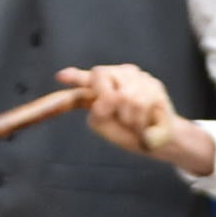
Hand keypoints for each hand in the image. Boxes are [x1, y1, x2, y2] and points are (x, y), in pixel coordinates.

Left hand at [56, 64, 195, 166]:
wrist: (154, 141)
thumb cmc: (126, 132)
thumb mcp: (103, 124)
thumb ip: (97, 112)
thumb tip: (109, 99)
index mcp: (101, 84)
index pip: (87, 78)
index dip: (75, 77)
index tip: (61, 77)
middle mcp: (118, 75)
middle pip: (102, 75)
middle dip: (107, 99)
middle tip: (119, 117)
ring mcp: (137, 77)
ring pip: (124, 95)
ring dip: (128, 117)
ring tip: (134, 122)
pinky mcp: (154, 85)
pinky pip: (141, 103)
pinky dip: (140, 120)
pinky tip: (145, 122)